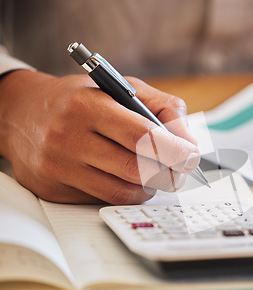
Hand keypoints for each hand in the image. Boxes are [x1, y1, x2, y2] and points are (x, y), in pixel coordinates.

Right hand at [0, 70, 199, 203]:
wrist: (22, 113)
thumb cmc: (81, 99)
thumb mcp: (123, 88)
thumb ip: (164, 109)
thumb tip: (190, 143)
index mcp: (87, 105)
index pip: (142, 136)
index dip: (174, 151)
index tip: (191, 156)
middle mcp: (68, 137)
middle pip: (136, 169)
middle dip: (168, 174)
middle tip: (178, 171)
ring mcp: (59, 167)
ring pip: (123, 192)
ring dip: (149, 186)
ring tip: (154, 173)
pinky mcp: (54, 189)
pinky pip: (104, 200)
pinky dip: (124, 192)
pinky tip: (125, 178)